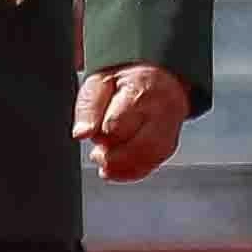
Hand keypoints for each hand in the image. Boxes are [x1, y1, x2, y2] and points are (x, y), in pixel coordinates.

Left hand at [75, 64, 193, 181]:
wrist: (155, 79)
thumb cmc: (125, 83)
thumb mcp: (99, 83)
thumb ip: (88, 107)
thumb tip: (81, 133)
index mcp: (141, 89)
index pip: (116, 124)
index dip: (100, 134)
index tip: (95, 131)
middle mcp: (160, 109)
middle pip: (136, 145)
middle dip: (112, 155)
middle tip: (98, 152)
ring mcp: (168, 128)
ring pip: (148, 158)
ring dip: (121, 167)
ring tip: (105, 161)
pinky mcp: (169, 143)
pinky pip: (152, 164)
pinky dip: (130, 172)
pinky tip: (117, 167)